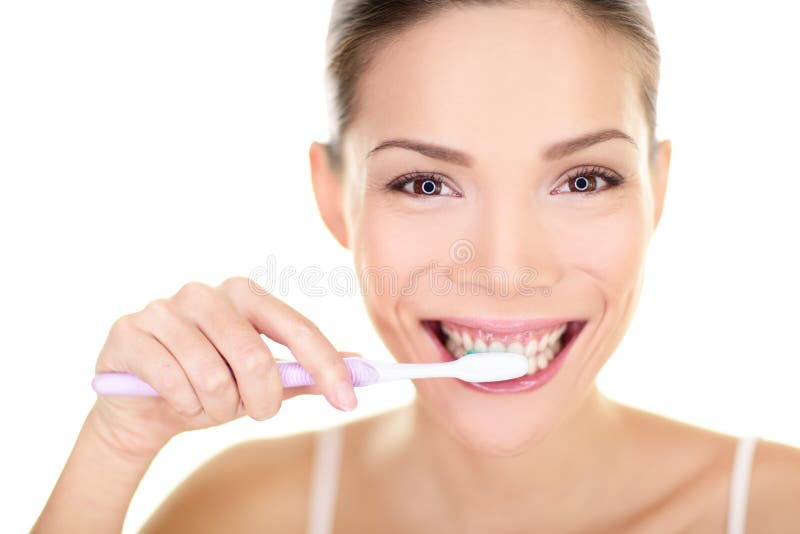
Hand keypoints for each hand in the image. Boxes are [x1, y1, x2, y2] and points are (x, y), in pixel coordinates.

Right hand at [90, 276, 358, 458]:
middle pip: (255, 357)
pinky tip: (175, 400)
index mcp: (244, 294)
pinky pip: (173, 382)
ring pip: (213, 376)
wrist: (142, 407)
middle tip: (257, 413)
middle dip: (263, 401)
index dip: (327, 366)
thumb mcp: (260, 382)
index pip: (296, 327)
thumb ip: (304, 371)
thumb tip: (359, 363)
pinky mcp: (129, 332)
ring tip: (207, 406)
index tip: (350, 400)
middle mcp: (205, 292)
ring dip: (218, 409)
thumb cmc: (209, 387)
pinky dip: (183, 405)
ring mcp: (164, 309)